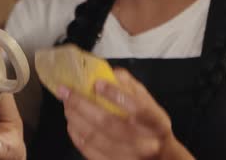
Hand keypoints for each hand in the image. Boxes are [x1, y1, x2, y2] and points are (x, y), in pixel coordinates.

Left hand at [58, 68, 193, 159]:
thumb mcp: (148, 102)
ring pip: (96, 139)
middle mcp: (145, 143)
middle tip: (66, 92)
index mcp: (155, 122)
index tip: (96, 83)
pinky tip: (72, 124)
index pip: (137, 108)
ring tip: (66, 105)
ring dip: (76, 119)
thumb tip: (111, 74)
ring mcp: (128, 158)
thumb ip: (130, 86)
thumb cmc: (150, 124)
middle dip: (82, 105)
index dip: (115, 95)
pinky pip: (90, 153)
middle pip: (109, 124)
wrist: (160, 156)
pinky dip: (77, 137)